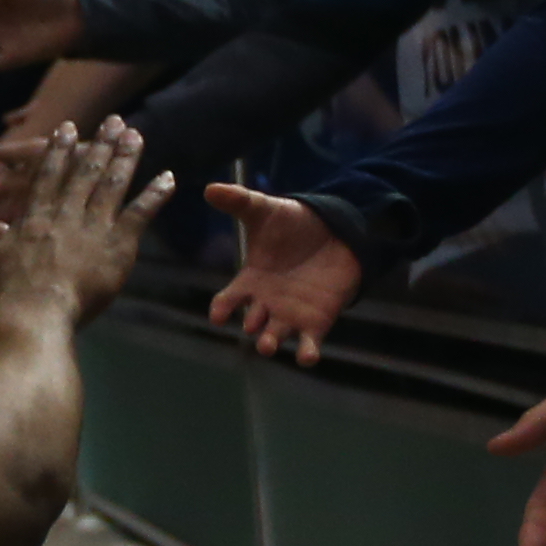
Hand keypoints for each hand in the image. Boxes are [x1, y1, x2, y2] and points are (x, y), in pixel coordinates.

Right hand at [0, 117, 172, 321]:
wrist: (33, 310)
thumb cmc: (10, 293)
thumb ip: (0, 241)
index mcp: (38, 217)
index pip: (49, 175)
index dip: (59, 149)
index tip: (67, 127)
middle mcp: (66, 213)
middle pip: (85, 171)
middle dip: (100, 144)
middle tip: (114, 121)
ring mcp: (93, 225)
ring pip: (112, 183)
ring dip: (125, 157)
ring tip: (135, 135)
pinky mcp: (117, 244)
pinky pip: (140, 214)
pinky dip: (155, 194)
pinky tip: (168, 177)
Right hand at [197, 182, 358, 364]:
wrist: (334, 231)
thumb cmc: (293, 224)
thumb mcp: (265, 211)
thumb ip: (239, 202)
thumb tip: (210, 189)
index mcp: (251, 281)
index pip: (230, 300)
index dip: (223, 308)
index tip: (218, 315)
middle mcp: (267, 303)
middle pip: (254, 323)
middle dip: (252, 328)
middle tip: (253, 328)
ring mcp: (291, 314)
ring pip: (276, 336)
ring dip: (271, 343)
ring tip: (267, 346)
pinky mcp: (317, 321)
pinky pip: (309, 343)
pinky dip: (307, 353)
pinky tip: (306, 356)